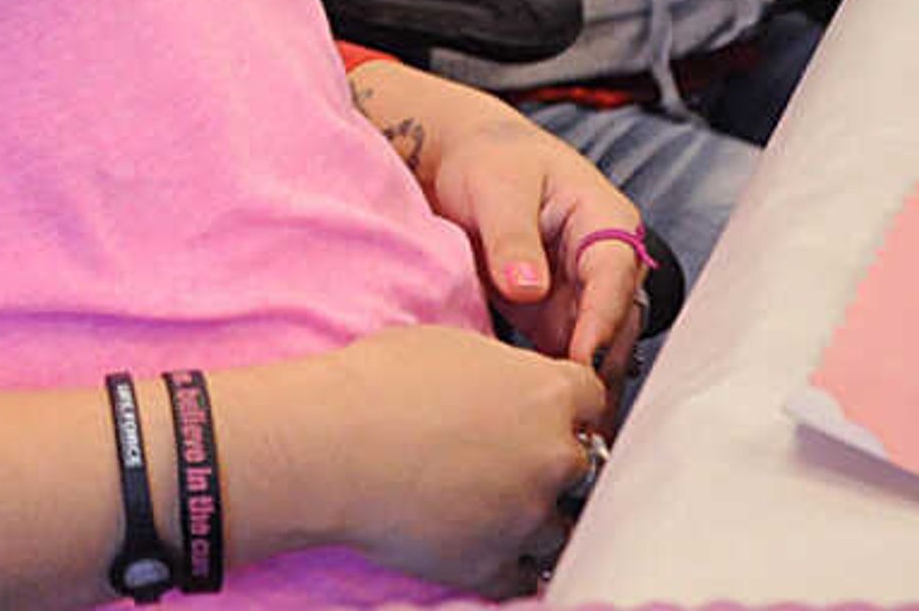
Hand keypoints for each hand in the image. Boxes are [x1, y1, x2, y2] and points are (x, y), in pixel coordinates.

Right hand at [270, 327, 606, 593]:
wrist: (326, 446)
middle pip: (581, 466)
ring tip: (478, 500)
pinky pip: (524, 572)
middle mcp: (551, 456)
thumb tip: (507, 385)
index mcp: (544, 394)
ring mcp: (527, 516)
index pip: (592, 400)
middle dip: (547, 463)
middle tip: (502, 458)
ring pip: (555, 524)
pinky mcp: (496, 564)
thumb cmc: (370, 389)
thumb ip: (499, 371)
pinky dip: (503, 558)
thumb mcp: (447, 347)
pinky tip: (471, 535)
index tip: (545, 414)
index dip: (565, 406)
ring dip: (527, 515)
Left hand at [361, 61, 648, 387]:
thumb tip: (529, 289)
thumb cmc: (487, 158)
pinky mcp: (554, 311)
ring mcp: (581, 289)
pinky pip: (563, 350)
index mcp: (605, 219)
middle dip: (599, 364)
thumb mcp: (496, 188)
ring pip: (595, 344)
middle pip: (614, 320)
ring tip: (566, 424)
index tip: (583, 358)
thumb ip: (512, 238)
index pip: (612, 276)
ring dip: (582, 379)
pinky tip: (541, 407)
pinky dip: (556, 376)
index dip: (601, 319)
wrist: (462, 157)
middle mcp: (603, 259)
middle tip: (579, 412)